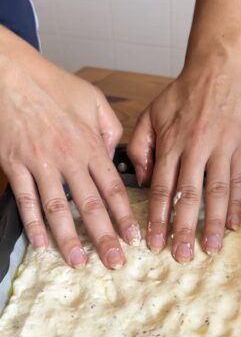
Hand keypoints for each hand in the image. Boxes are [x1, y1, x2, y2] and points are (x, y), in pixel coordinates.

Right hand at [0, 50, 139, 268]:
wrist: (12, 74)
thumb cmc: (54, 85)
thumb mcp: (93, 100)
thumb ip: (110, 129)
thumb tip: (114, 155)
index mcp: (90, 146)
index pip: (112, 189)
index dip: (124, 216)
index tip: (134, 238)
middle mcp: (68, 159)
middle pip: (90, 206)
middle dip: (104, 237)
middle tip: (114, 262)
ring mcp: (40, 165)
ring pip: (57, 209)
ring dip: (69, 238)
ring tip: (79, 262)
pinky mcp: (16, 166)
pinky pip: (26, 200)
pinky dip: (33, 224)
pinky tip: (41, 245)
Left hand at [128, 61, 240, 261]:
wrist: (217, 67)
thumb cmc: (182, 93)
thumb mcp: (151, 114)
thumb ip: (141, 147)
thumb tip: (143, 181)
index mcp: (172, 143)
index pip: (163, 188)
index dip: (158, 217)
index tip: (154, 242)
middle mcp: (196, 148)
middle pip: (188, 196)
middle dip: (183, 228)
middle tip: (180, 255)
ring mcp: (221, 148)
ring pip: (216, 192)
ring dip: (213, 223)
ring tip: (210, 248)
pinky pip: (238, 181)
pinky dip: (236, 205)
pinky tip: (233, 226)